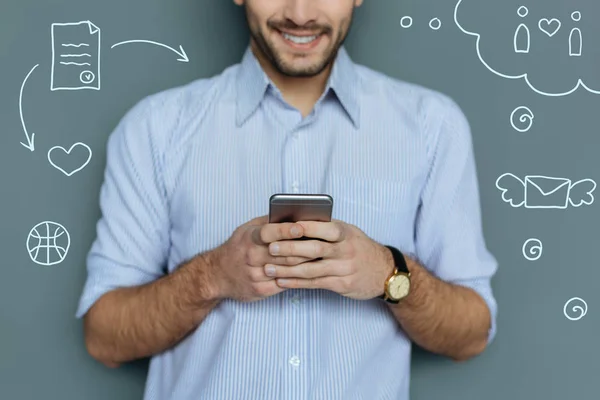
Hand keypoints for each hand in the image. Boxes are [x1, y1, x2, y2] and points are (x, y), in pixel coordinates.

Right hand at [209, 215, 317, 301]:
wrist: (217, 275)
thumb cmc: (238, 247)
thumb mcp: (247, 229)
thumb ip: (268, 222)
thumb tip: (293, 212)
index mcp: (250, 238)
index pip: (269, 233)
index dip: (285, 231)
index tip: (301, 228)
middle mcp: (251, 256)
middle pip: (283, 253)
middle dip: (305, 249)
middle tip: (323, 244)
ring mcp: (255, 275)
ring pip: (287, 269)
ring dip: (306, 263)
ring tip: (322, 256)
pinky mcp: (260, 290)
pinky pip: (284, 283)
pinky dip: (298, 277)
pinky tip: (311, 272)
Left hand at [263, 219, 393, 299]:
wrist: (384, 271)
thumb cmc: (359, 247)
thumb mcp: (349, 232)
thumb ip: (327, 228)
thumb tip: (297, 222)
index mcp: (346, 233)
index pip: (324, 228)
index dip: (305, 228)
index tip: (286, 227)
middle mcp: (345, 251)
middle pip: (315, 249)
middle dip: (290, 249)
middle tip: (271, 248)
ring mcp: (344, 269)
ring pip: (311, 269)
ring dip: (288, 269)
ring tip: (269, 268)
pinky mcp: (341, 285)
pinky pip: (315, 284)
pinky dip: (296, 282)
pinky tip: (282, 281)